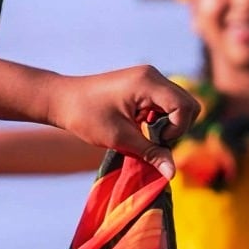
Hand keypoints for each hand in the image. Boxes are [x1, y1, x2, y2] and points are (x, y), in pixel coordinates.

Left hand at [41, 65, 197, 176]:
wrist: (60, 100)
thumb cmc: (85, 117)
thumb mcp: (120, 138)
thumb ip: (150, 153)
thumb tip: (173, 173)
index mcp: (148, 82)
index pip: (185, 107)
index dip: (177, 129)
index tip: (155, 140)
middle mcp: (152, 75)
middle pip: (188, 104)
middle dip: (177, 127)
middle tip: (151, 138)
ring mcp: (148, 77)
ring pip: (179, 104)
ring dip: (168, 123)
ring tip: (143, 131)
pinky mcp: (143, 84)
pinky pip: (166, 102)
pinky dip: (160, 117)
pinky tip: (140, 124)